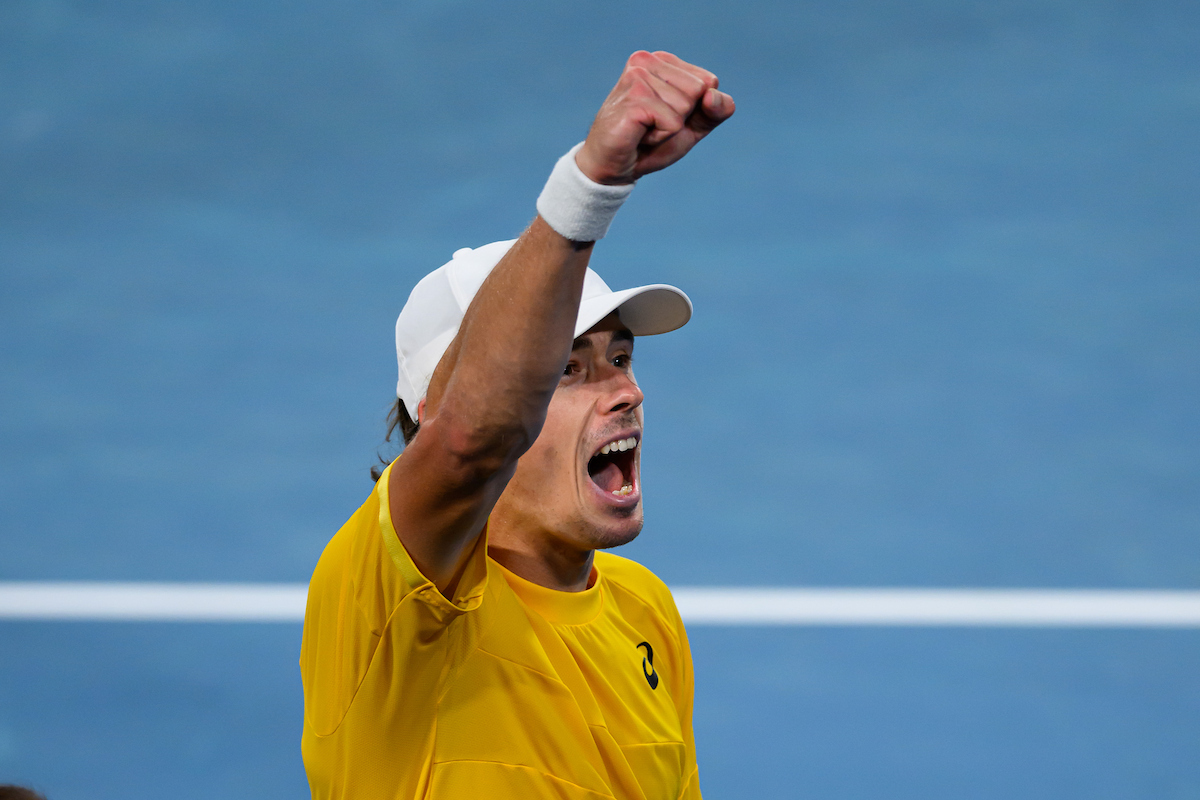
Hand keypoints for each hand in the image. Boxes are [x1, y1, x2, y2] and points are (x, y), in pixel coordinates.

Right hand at [574, 51, 734, 184]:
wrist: (612, 167)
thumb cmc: (649, 143)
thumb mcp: (692, 126)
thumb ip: (715, 110)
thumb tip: (713, 96)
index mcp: (662, 60)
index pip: (709, 82)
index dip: (694, 110)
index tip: (665, 117)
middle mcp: (647, 61)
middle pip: (699, 91)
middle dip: (682, 118)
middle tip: (653, 125)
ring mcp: (638, 77)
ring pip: (686, 107)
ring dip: (668, 130)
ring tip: (644, 130)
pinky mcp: (634, 99)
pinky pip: (673, 124)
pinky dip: (660, 138)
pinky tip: (639, 135)